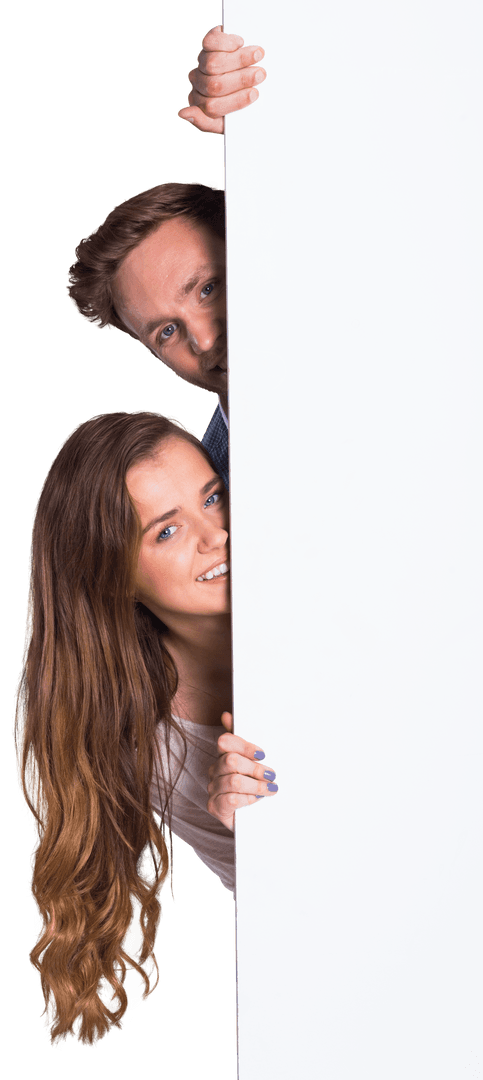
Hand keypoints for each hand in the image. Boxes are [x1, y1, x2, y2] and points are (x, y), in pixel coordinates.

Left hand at [178, 26, 265, 133]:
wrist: (245, 84)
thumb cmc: (237, 109)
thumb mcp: (225, 124)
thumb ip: (205, 123)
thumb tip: (182, 113)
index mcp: (202, 105)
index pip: (213, 107)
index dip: (235, 101)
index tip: (254, 94)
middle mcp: (199, 84)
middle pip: (215, 84)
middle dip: (241, 79)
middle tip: (260, 74)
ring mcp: (201, 64)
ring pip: (214, 63)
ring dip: (239, 58)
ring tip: (257, 55)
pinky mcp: (207, 45)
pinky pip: (210, 42)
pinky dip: (227, 41)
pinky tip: (240, 43)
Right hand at [207, 712, 277, 830]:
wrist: (255, 818)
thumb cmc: (255, 786)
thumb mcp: (254, 762)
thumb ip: (244, 741)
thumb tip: (227, 715)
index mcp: (223, 755)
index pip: (225, 742)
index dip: (245, 746)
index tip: (263, 754)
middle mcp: (215, 770)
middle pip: (231, 761)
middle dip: (255, 768)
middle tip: (272, 775)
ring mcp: (213, 788)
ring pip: (234, 781)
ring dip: (256, 786)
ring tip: (270, 789)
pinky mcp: (215, 807)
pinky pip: (231, 799)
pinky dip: (247, 799)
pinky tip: (256, 801)